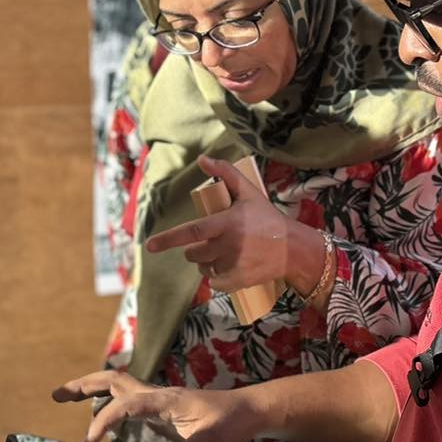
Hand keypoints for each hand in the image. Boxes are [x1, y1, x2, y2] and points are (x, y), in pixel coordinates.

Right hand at [53, 370, 264, 441]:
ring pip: (119, 386)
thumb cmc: (232, 422)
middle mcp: (157, 395)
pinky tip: (104, 422)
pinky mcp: (162, 409)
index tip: (88, 440)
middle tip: (56, 394)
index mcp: (165, 399)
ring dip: (92, 389)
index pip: (126, 402)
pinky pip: (128, 401)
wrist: (249, 411)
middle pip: (113, 380)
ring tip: (67, 398)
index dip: (104, 418)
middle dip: (84, 385)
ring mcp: (159, 400)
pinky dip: (109, 404)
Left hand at [146, 156, 321, 294]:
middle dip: (193, 249)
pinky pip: (214, 282)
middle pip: (193, 253)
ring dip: (205, 262)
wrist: (293, 248)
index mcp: (227, 223)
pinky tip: (229, 267)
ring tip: (223, 253)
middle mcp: (228, 246)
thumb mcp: (249, 192)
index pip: (191, 232)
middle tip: (209, 241)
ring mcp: (233, 265)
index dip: (168, 238)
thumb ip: (225, 173)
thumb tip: (202, 159)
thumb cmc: (267, 218)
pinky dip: (216, 277)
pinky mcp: (238, 281)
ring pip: (203, 268)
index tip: (149, 245)